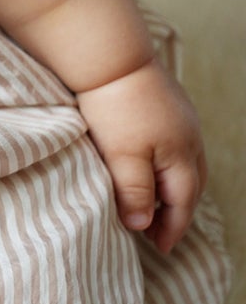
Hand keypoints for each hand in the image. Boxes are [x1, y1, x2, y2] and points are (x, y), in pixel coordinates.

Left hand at [76, 59, 206, 254]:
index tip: (160, 248)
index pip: (183, 202)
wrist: (111, 55)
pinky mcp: (170, 104)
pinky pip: (178, 146)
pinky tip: (153, 165)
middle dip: (178, 212)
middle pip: (191, 185)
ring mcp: (183, 119)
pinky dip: (170, 166)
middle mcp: (190, 138)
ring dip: (175, 189)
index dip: (172, 228)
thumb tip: (143, 225)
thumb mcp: (123, 156)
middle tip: (159, 232)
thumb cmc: (116, 107)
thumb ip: (135, 191)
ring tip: (157, 204)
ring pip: (187, 165)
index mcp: (182, 155)